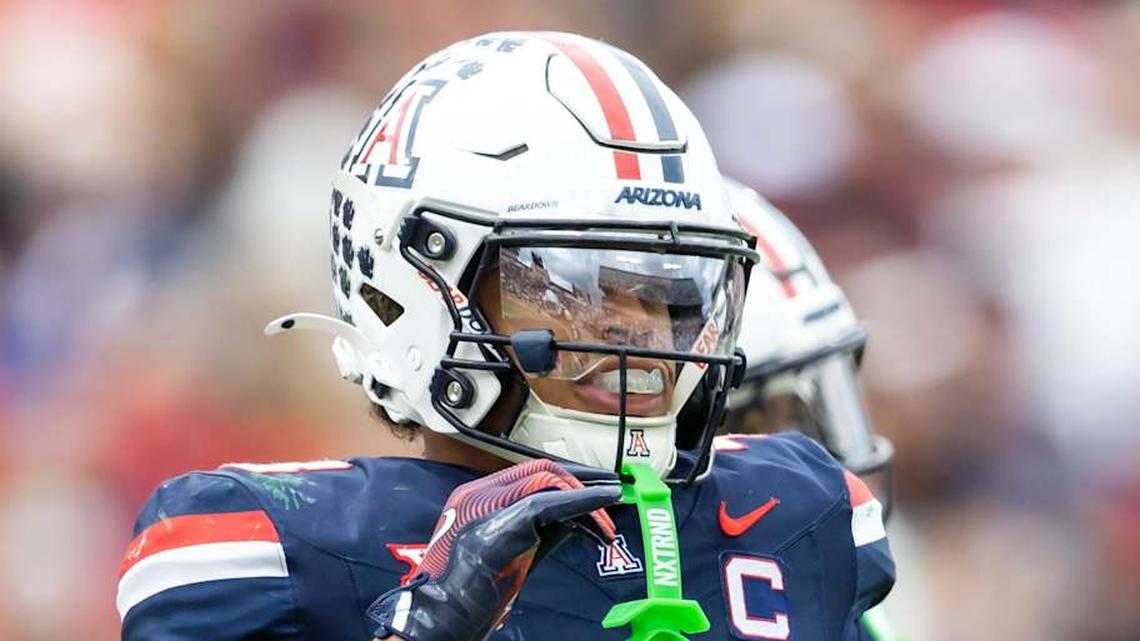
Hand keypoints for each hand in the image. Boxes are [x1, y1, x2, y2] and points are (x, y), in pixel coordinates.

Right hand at [368, 459, 619, 640]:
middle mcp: (482, 492)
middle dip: (581, 483)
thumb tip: (576, 521)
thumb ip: (534, 532)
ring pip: (551, 484)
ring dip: (587, 502)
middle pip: (543, 472)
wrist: (442, 615)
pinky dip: (584, 500)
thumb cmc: (470, 592)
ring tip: (608, 528)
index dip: (566, 478)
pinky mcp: (508, 521)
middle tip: (611, 496)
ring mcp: (491, 503)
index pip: (528, 473)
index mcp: (476, 496)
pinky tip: (606, 500)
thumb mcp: (504, 553)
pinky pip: (553, 502)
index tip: (593, 489)